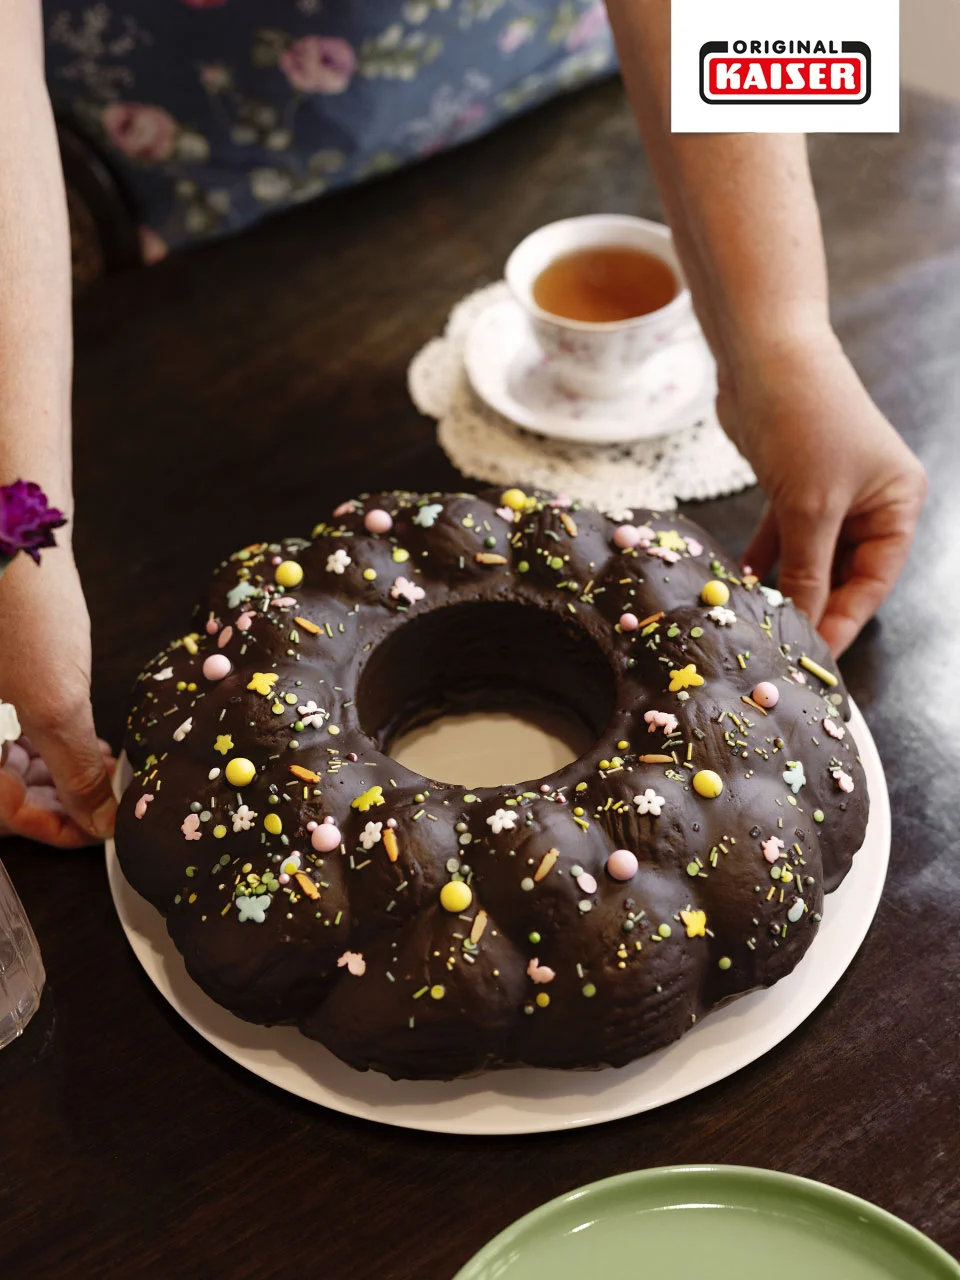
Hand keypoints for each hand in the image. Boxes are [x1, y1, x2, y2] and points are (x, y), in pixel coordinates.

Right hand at [0, 548, 115, 845]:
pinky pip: (3, 722)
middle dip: (53, 800)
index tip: (101, 832)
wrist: (9, 527)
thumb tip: (100, 820)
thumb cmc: (21, 612)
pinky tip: (79, 734)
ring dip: (50, 770)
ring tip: (100, 766)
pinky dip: (38, 736)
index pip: (0, 813)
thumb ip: (76, 770)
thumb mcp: (56, 702)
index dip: (54, 828)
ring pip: (2, 754)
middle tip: (103, 801)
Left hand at [717, 329, 926, 655]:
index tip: (814, 656)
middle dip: (813, 606)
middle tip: (779, 646)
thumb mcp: (810, 508)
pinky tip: (742, 584)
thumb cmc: (804, 421)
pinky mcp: (791, 483)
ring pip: (809, 555)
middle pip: (843, 572)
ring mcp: (830, 491)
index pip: (875, 580)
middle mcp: (870, 499)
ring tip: (759, 622)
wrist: (763, 355)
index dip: (844, 620)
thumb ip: (807, 572)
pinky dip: (764, 559)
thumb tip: (801, 626)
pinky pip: (782, 536)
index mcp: (898, 503)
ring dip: (785, 585)